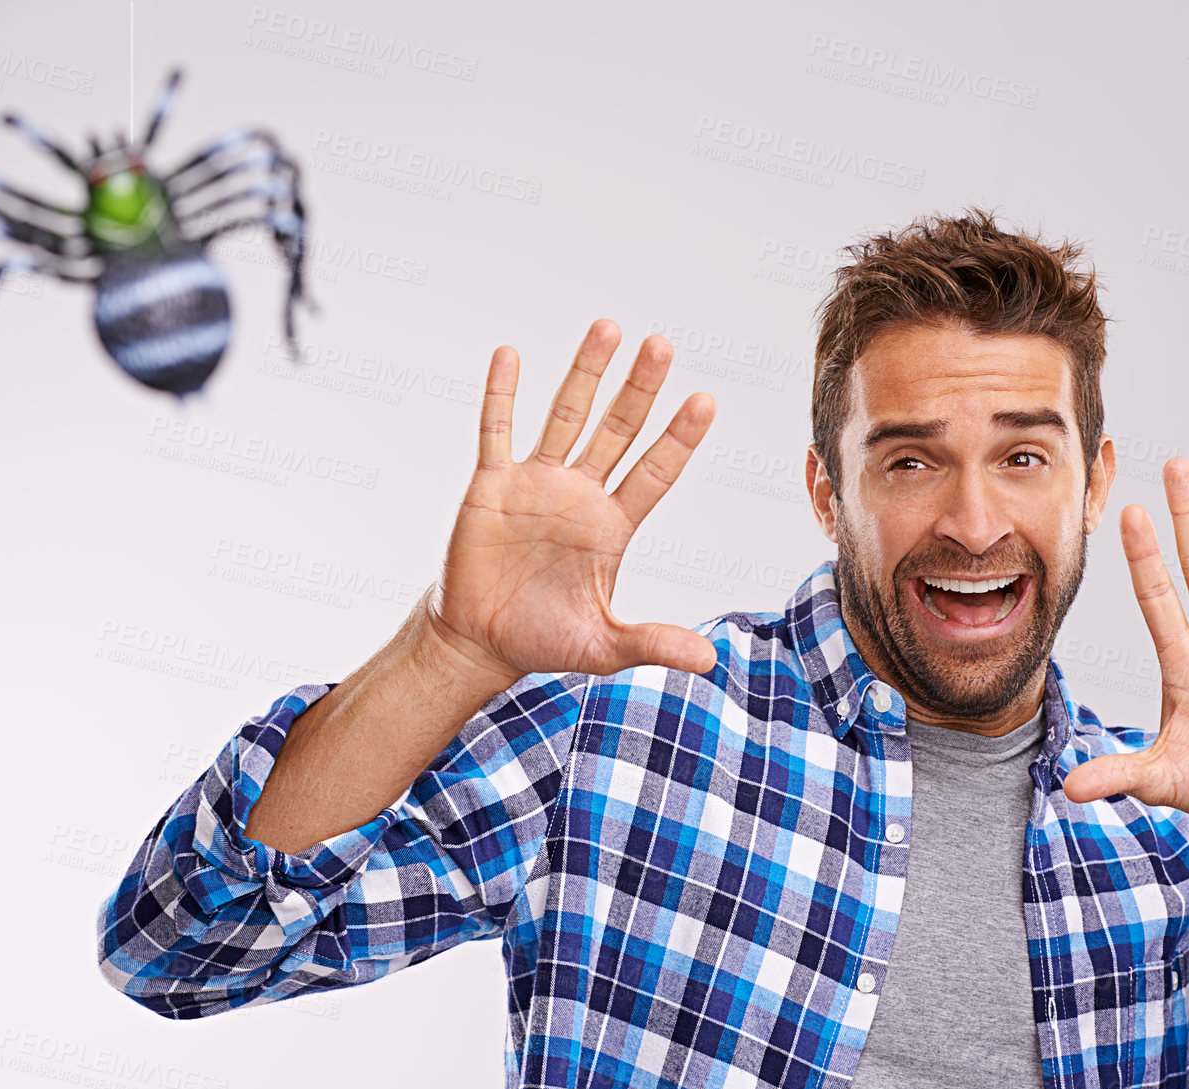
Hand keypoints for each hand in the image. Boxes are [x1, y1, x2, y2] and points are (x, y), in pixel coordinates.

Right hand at [421, 319, 718, 684]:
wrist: (480, 641)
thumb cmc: (544, 639)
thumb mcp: (604, 646)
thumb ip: (653, 643)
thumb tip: (709, 660)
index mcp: (612, 525)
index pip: (654, 472)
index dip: (678, 439)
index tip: (706, 401)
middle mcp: (580, 494)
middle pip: (617, 429)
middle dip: (639, 388)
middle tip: (662, 345)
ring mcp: (536, 483)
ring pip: (565, 415)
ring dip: (584, 373)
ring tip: (608, 328)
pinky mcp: (491, 485)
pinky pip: (497, 431)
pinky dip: (502, 395)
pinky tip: (510, 356)